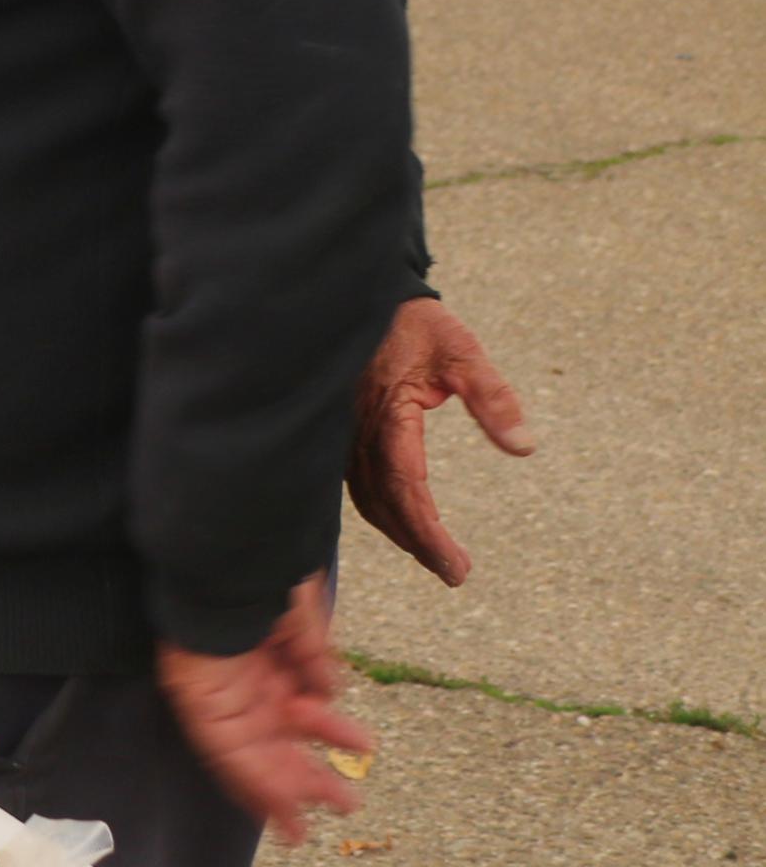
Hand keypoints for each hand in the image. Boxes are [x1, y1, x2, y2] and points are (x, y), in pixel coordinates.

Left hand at [155, 579, 375, 846]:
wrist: (221, 554)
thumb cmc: (259, 574)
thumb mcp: (302, 617)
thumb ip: (315, 659)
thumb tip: (329, 693)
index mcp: (270, 661)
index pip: (297, 709)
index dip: (327, 733)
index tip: (363, 749)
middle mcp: (244, 683)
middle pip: (276, 742)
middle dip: (310, 777)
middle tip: (348, 804)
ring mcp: (220, 694)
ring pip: (252, 757)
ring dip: (282, 793)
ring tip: (307, 826)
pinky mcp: (196, 701)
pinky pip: (224, 751)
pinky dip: (251, 782)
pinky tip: (277, 810)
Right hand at [348, 295, 537, 587]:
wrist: (359, 295)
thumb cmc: (414, 323)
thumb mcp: (463, 352)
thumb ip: (493, 398)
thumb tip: (524, 447)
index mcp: (387, 413)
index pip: (406, 489)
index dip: (428, 534)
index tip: (457, 568)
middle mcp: (357, 428)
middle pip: (381, 502)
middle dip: (416, 542)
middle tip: (454, 572)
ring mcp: (343, 429)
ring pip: (364, 494)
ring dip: (397, 528)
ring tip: (433, 552)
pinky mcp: (341, 427)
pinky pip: (356, 478)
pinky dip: (379, 505)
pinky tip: (399, 515)